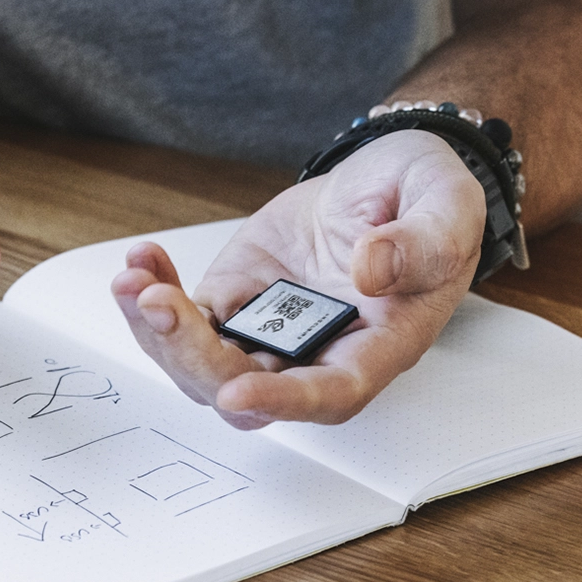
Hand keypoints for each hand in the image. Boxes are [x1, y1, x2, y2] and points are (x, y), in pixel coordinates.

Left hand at [112, 131, 484, 427]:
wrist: (387, 180)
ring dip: (158, 331)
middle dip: (193, 357)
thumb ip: (424, 241)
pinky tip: (140, 260)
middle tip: (158, 302)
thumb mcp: (447, 203)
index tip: (237, 391)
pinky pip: (185, 318)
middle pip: (244, 388)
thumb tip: (372, 270)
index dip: (283, 401)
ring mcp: (269, 331)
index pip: (330, 394)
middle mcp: (318, 353)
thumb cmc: (426, 200)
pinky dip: (153, 295)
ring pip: (201, 364)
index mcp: (379, 345)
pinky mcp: (234, 300)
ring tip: (133, 278)